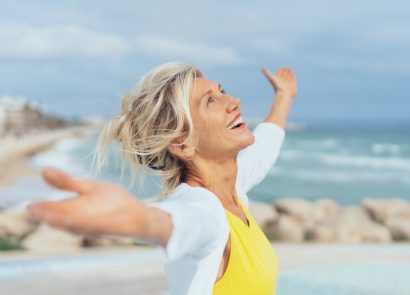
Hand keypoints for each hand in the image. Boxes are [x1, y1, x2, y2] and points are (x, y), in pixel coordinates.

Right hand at [27, 168, 147, 236]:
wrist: (138, 214)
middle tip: (34, 211)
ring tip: (49, 217)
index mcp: (74, 210)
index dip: (42, 210)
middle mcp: (81, 221)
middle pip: (61, 220)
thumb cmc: (112, 202)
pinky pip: (95, 227)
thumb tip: (43, 170)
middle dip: (49, 217)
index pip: (54, 210)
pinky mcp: (109, 228)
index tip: (30, 207)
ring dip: (63, 222)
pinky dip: (84, 224)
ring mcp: (94, 226)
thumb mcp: (88, 187)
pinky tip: (75, 221)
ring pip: (75, 226)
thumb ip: (67, 182)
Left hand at [263, 67, 296, 98]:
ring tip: (289, 68)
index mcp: (277, 81)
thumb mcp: (272, 79)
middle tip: (285, 68)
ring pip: (288, 76)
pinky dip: (292, 75)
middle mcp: (282, 82)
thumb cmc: (277, 87)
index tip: (280, 68)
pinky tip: (292, 72)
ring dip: (289, 72)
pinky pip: (293, 79)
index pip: (279, 74)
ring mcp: (287, 83)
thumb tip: (262, 68)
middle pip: (284, 74)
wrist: (284, 95)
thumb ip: (267, 74)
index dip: (280, 70)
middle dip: (285, 71)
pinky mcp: (292, 85)